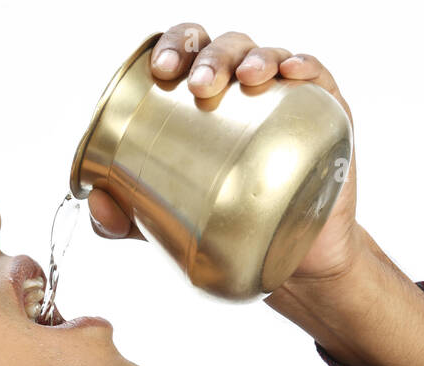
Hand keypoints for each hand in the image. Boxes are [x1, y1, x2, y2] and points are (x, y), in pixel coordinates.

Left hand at [87, 23, 360, 287]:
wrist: (291, 261)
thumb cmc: (226, 226)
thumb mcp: (165, 226)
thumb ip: (123, 218)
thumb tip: (97, 202)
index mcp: (203, 97)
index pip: (188, 52)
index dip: (175, 46)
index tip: (161, 69)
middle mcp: (244, 88)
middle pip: (226, 48)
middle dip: (210, 55)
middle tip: (199, 85)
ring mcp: (285, 98)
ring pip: (270, 56)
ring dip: (255, 57)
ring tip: (244, 78)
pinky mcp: (326, 116)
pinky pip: (320, 80)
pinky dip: (308, 68)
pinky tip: (294, 73)